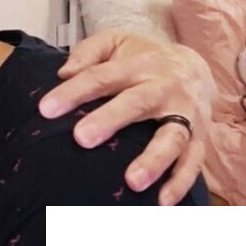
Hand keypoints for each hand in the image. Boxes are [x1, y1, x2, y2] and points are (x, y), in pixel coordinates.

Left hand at [39, 30, 215, 204]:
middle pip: (137, 103)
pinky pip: (193, 162)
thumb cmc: (142, 60)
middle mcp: (164, 88)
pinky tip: (162, 203)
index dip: (74, 92)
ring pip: (172, 137)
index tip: (45, 109)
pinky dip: (180, 183)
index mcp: (139, 65)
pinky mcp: (200, 138)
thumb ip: (89, 52)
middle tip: (81, 138)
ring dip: (154, 161)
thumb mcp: (117, 42)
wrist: (195, 67)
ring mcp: (185, 115)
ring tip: (133, 181)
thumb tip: (63, 73)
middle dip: (110, 120)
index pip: (102, 77)